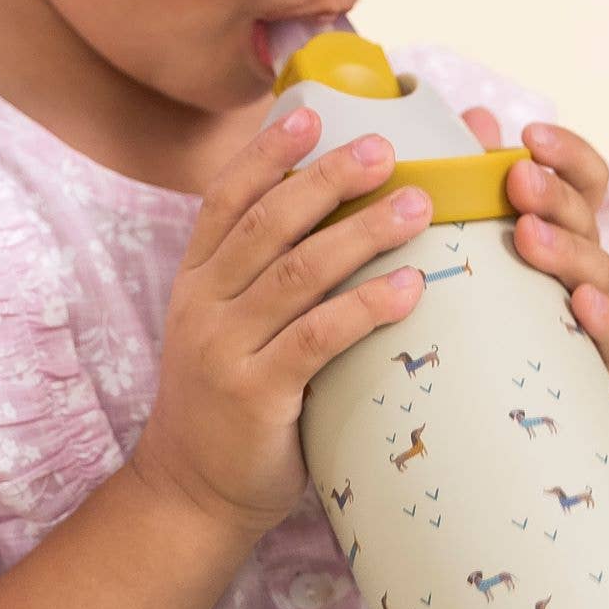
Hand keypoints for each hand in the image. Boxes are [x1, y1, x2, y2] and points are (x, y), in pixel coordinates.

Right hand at [134, 106, 433, 538]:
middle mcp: (203, 304)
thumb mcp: (231, 328)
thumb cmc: (233, 402)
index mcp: (196, 279)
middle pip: (268, 222)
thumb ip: (272, 278)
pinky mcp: (256, 395)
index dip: (267, 152)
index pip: (226, 198)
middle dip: (329, 178)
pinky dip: (364, 307)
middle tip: (386, 147)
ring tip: (419, 205)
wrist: (190, 494)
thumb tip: (347, 219)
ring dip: (362, 232)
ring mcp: (224, 349)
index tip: (313, 115)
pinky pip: (316, 339)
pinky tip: (407, 287)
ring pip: (297, 273)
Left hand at [462, 107, 608, 383]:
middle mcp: (586, 264)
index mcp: (563, 227)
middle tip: (517, 180)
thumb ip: (474, 178)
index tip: (530, 136)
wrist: (480, 403)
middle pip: (587, 218)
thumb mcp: (467, 239)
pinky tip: (580, 304)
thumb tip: (478, 117)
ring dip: (566, 249)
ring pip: (599, 271)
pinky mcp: (598, 365)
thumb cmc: (476, 306)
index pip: (584, 178)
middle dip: (554, 194)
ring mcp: (597, 312)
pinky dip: (604, 318)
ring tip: (528, 237)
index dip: (567, 153)